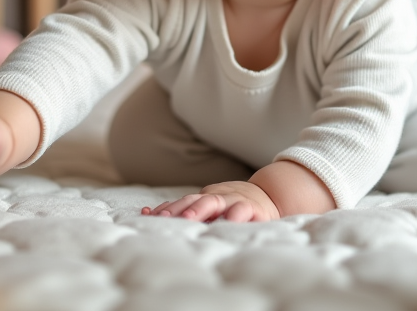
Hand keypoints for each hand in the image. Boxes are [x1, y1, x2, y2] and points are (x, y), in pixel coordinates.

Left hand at [140, 180, 279, 221]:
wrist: (270, 195)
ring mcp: (234, 201)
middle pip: (194, 200)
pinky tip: (227, 222)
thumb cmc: (233, 207)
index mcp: (204, 199)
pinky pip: (244, 210)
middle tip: (162, 218)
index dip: (165, 210)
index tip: (146, 217)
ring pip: (215, 201)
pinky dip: (235, 215)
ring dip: (201, 209)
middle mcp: (216, 198)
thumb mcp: (211, 211)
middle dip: (177, 209)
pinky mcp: (254, 209)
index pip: (181, 203)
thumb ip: (188, 214)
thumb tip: (147, 215)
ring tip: (190, 219)